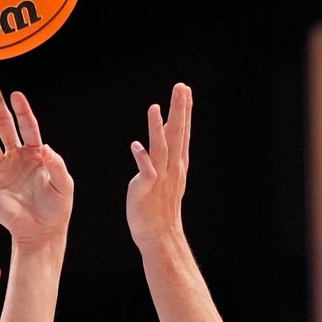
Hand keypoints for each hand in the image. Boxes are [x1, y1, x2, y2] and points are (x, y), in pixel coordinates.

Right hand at [0, 80, 72, 243]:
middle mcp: (16, 157)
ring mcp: (1, 170)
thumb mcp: (63, 185)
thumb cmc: (56, 208)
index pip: (28, 127)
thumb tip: (44, 147)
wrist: (41, 232)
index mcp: (35, 153)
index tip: (16, 95)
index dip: (22, 111)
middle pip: (4, 127)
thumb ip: (55, 165)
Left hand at [125, 83, 191, 251]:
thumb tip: (165, 133)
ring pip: (161, 148)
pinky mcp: (146, 188)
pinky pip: (145, 171)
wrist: (160, 235)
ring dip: (157, 128)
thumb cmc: (161, 206)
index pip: (182, 132)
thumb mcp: (168, 176)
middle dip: (179, 110)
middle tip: (182, 86)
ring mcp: (160, 178)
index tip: (185, 90)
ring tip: (155, 107)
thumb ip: (167, 155)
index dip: (184, 110)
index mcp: (177, 163)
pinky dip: (142, 158)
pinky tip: (136, 144)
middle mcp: (172, 167)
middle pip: (177, 134)